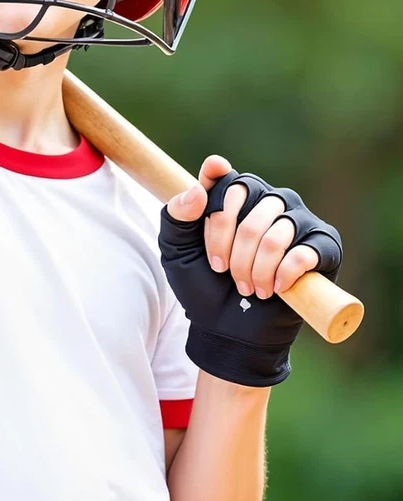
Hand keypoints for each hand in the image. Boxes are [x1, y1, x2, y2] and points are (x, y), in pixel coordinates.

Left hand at [158, 155, 342, 386]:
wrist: (227, 327)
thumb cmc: (201, 283)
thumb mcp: (176, 251)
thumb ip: (177, 216)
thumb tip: (198, 191)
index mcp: (235, 196)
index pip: (226, 177)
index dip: (216, 178)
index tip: (213, 173)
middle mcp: (268, 201)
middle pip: (248, 201)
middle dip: (228, 244)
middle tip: (223, 270)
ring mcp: (299, 221)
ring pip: (274, 232)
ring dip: (255, 267)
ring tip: (248, 287)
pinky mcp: (324, 248)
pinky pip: (305, 252)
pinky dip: (284, 273)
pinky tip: (276, 288)